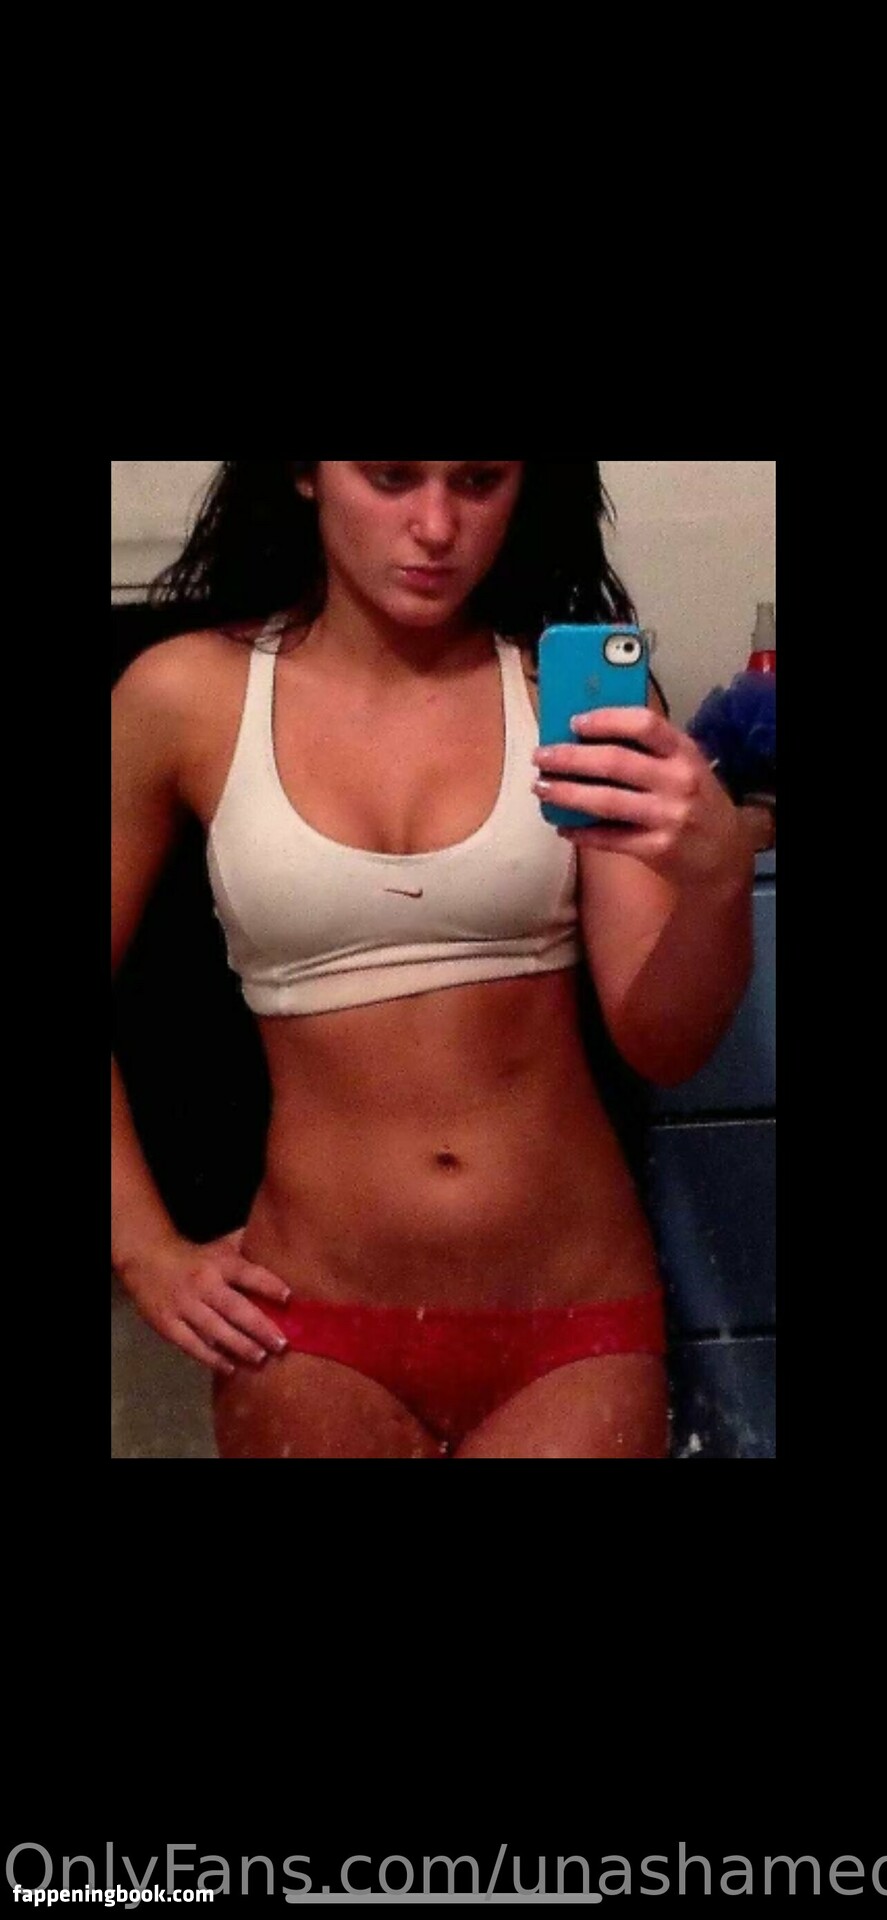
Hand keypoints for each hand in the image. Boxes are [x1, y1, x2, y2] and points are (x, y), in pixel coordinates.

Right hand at [118, 1228, 292, 1375]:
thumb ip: (249, 1249)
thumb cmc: (196, 1257)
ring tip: (260, 1358)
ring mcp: (184, 1306)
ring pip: (215, 1330)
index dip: (268, 1285)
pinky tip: (229, 1368)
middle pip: (234, 1308)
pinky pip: (192, 1345)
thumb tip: (282, 1247)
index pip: (248, 1274)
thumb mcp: (221, 1246)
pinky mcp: (168, 1324)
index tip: (288, 1298)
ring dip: (239, 1346)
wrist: (147, 1260)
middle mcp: (204, 1284)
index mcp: (220, 1263)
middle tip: (281, 1344)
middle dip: (259, 1327)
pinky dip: (211, 1358)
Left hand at [533, 706, 750, 889]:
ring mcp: (668, 817)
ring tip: (540, 787)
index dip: (606, 720)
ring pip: (606, 801)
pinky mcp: (657, 849)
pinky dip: (580, 832)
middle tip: (540, 756)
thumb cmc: (695, 802)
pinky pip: (608, 838)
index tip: (574, 722)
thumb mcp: (684, 766)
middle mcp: (678, 781)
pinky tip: (561, 825)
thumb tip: (585, 736)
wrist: (724, 855)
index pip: (644, 724)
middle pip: (615, 762)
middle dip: (570, 758)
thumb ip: (648, 751)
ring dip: (566, 793)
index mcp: (683, 753)